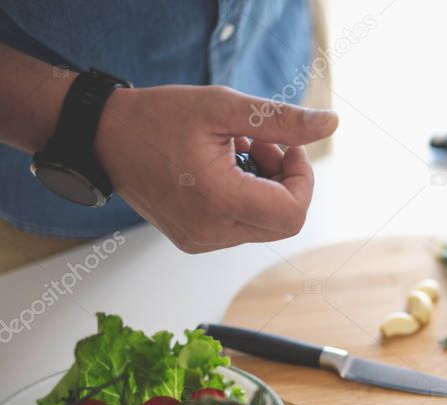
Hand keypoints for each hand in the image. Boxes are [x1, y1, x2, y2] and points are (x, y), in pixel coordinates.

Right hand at [95, 85, 337, 252]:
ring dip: (265, 188)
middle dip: (284, 181)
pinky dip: (245, 199)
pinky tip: (223, 169)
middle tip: (260, 144)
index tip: (285, 145)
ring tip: (237, 151)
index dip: (302, 179)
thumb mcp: (223, 107)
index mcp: (218, 201)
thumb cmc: (157, 117)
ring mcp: (201, 241)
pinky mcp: (194, 241)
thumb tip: (330, 124)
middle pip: (283, 222)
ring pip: (264, 226)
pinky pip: (241, 228)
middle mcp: (210, 232)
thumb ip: (281, 120)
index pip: (293, 213)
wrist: (103, 137)